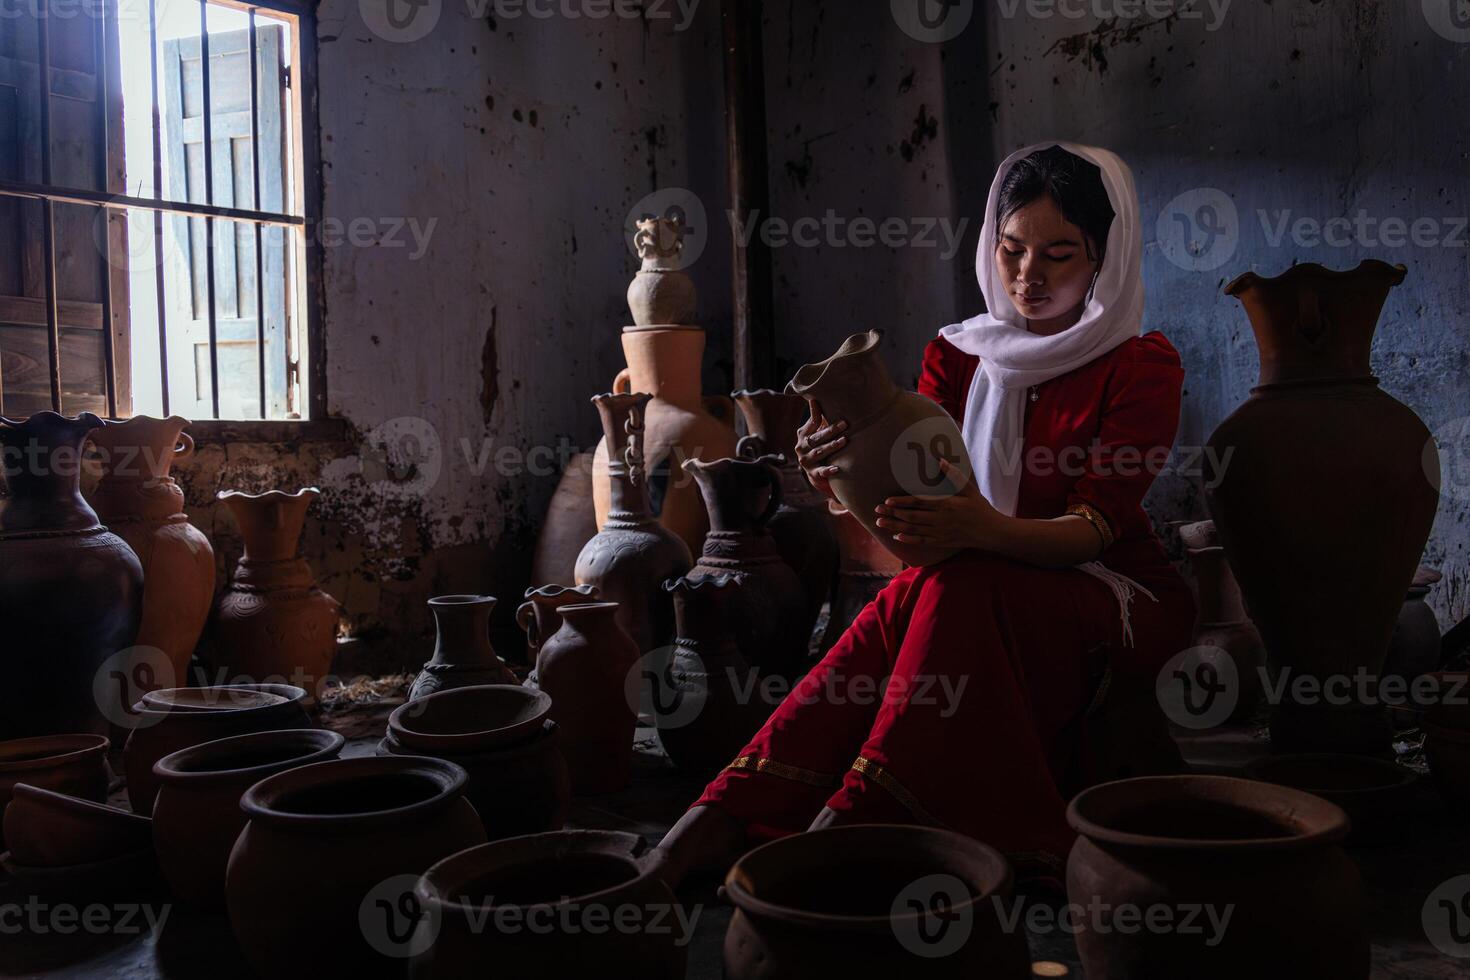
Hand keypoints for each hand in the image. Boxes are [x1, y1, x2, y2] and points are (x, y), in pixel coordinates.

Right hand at [793, 399, 846, 501]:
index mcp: (803, 435)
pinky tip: (837, 468)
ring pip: (820, 452)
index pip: (811, 424)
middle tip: (845, 424)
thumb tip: (817, 398)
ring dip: (832, 446)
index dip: (817, 414)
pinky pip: (821, 472)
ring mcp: (806, 461)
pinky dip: (828, 470)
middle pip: (817, 438)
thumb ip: (817, 418)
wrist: (815, 473)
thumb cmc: (818, 446)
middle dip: (831, 431)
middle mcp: (802, 447)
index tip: (823, 404)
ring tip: (844, 441)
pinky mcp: (813, 474)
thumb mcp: (815, 433)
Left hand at [874, 457, 1001, 549]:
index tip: (887, 501)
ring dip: (895, 527)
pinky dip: (909, 539)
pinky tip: (897, 537)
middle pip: (911, 517)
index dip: (901, 502)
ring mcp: (940, 532)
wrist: (991, 532)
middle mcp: (940, 520)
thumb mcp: (969, 490)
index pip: (919, 503)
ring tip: (880, 524)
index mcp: (946, 505)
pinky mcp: (942, 542)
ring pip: (913, 530)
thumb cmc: (979, 508)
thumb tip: (940, 460)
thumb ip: (954, 475)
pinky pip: (922, 541)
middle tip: (876, 511)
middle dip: (892, 514)